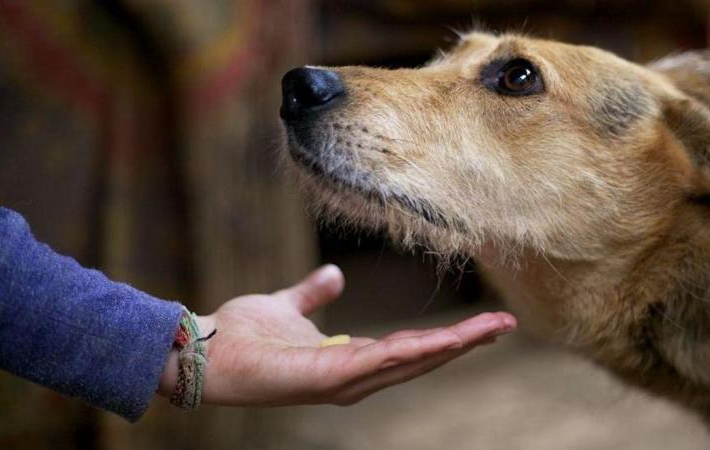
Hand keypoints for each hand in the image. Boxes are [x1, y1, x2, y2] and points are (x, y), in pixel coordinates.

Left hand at [158, 265, 516, 405]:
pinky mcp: (330, 378)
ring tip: (492, 329)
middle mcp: (356, 377)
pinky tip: (448, 341)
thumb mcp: (288, 305)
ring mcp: (345, 381)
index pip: (410, 349)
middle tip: (505, 324)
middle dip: (465, 343)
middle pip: (422, 359)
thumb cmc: (243, 335)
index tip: (482, 323)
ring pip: (412, 361)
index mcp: (351, 359)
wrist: (204, 351)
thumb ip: (313, 292)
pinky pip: (383, 362)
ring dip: (454, 346)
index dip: (447, 338)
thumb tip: (336, 273)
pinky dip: (418, 352)